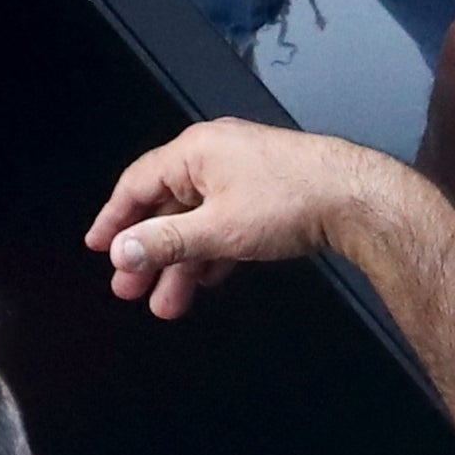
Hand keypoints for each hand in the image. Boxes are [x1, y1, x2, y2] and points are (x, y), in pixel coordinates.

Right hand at [85, 118, 394, 320]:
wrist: (355, 199)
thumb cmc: (292, 200)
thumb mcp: (217, 228)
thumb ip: (166, 242)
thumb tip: (124, 251)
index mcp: (196, 152)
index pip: (138, 184)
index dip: (115, 219)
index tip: (99, 246)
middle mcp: (215, 157)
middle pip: (167, 208)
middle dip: (148, 253)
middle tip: (130, 289)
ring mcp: (242, 175)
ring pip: (197, 222)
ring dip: (181, 263)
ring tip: (168, 303)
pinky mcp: (265, 194)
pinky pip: (224, 224)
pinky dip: (211, 253)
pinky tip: (206, 280)